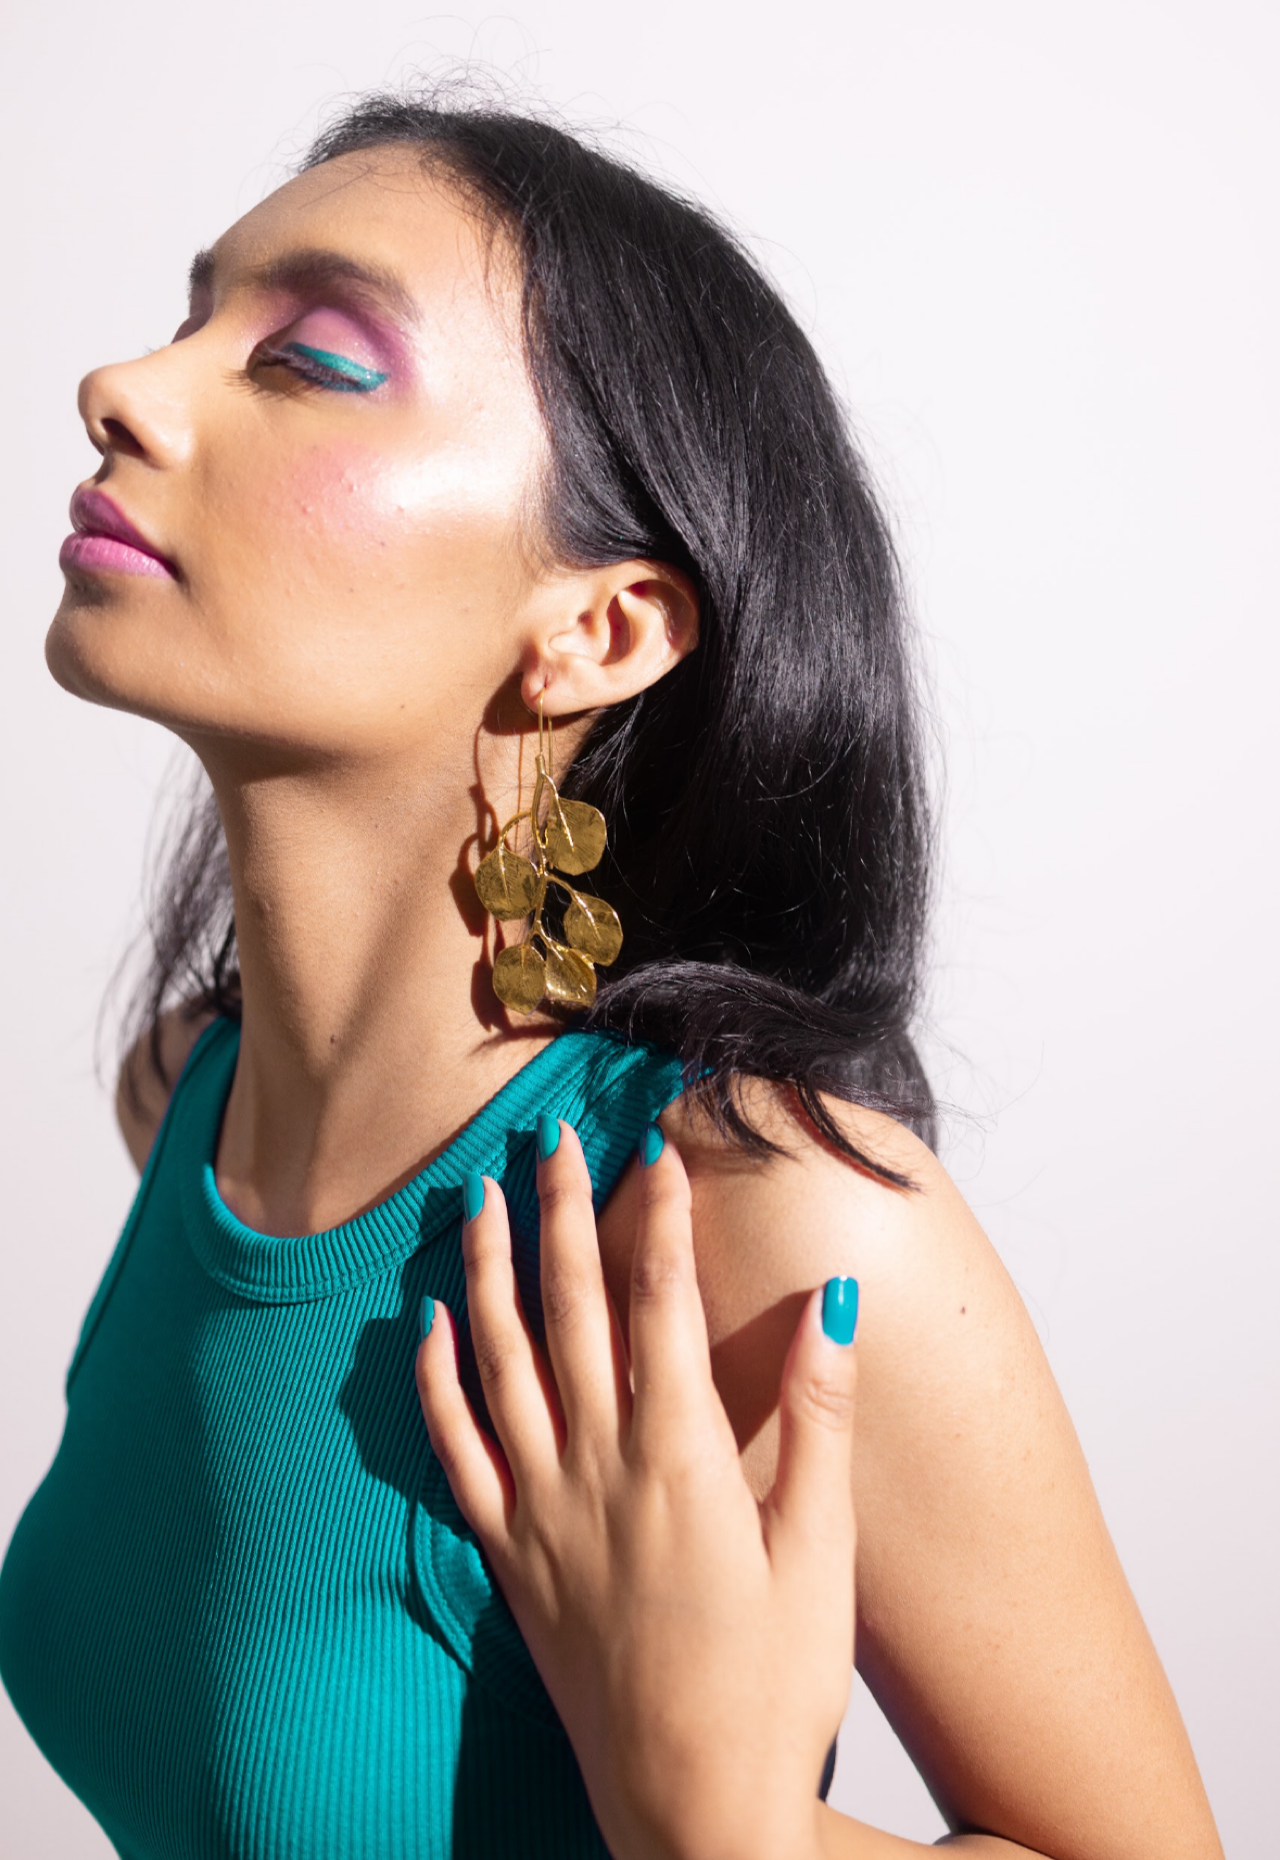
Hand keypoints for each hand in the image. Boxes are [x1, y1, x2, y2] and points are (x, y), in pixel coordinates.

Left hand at [416, 1118, 859, 1859]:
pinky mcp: (510, 1559)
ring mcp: (543, 1513)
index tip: (655, 1150)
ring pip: (498, 1363)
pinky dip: (437, 1384)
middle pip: (571, 1310)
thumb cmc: (771, 1687)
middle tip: (550, 1136)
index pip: (660, 1303)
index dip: (657, 1218)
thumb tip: (834, 1305)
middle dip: (559, 1212)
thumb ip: (821, 1419)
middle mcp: (597, 1470)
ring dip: (486, 1272)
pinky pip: (457, 1453)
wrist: (689, 1808)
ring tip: (475, 1198)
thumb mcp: (821, 1551)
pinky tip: (429, 1328)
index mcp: (679, 1459)